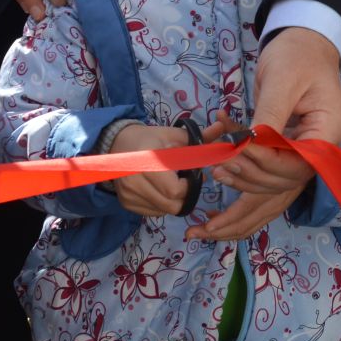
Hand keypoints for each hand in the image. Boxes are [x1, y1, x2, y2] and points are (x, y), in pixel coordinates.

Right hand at [110, 117, 235, 217]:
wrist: (118, 144)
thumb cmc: (152, 139)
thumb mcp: (175, 135)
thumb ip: (200, 138)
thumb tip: (222, 128)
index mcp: (148, 160)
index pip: (174, 190)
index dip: (188, 187)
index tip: (190, 177)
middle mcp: (134, 179)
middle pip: (170, 205)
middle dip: (184, 197)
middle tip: (183, 183)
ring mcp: (128, 193)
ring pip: (162, 211)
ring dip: (172, 202)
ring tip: (170, 184)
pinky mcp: (125, 203)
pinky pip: (152, 213)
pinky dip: (161, 205)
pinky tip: (158, 190)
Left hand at [191, 29, 340, 241]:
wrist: (302, 44)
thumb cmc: (296, 56)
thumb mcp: (282, 80)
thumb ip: (269, 115)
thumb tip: (248, 145)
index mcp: (326, 133)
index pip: (298, 163)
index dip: (266, 161)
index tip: (237, 149)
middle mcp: (317, 150)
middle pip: (284, 181)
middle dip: (250, 175)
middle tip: (219, 163)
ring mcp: (301, 153)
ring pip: (273, 187)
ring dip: (242, 186)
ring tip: (215, 172)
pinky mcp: (284, 152)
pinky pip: (266, 176)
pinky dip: (243, 177)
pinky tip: (220, 175)